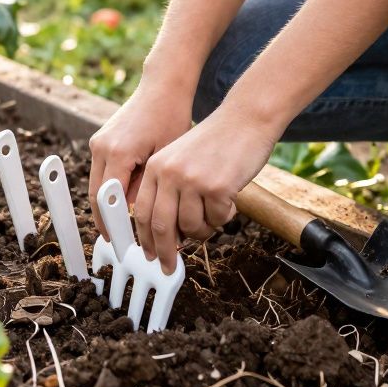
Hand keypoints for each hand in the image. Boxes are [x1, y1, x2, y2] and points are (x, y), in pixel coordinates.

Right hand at [88, 76, 193, 238]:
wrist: (163, 86)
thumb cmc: (171, 117)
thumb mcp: (166, 157)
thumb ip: (148, 185)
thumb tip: (138, 212)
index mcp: (118, 152)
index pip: (107, 198)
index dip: (111, 223)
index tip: (117, 241)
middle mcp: (102, 147)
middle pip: (96, 193)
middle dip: (105, 218)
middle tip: (117, 239)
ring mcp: (99, 142)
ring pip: (97, 183)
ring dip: (108, 202)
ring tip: (124, 222)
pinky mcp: (102, 139)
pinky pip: (103, 170)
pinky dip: (112, 186)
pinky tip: (127, 198)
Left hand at [133, 105, 277, 272]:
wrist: (246, 120)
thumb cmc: (216, 143)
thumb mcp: (181, 161)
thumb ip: (170, 193)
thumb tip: (168, 237)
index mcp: (156, 167)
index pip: (142, 212)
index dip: (144, 239)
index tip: (148, 256)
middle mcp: (169, 173)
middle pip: (160, 226)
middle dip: (164, 252)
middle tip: (168, 266)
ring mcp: (191, 180)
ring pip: (190, 228)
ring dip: (203, 230)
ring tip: (213, 213)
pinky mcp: (216, 187)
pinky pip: (216, 220)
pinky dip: (223, 217)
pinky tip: (229, 199)